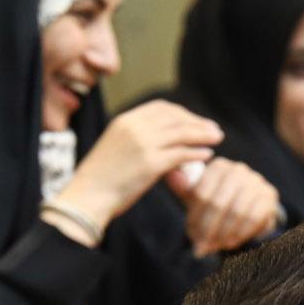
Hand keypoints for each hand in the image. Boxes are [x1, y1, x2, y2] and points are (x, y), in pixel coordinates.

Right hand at [51, 100, 223, 235]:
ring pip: (182, 133)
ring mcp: (143, 144)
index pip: (161, 108)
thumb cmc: (100, 180)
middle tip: (214, 130)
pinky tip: (206, 155)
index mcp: (125, 121)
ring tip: (217, 139)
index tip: (195, 121)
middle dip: (198, 122)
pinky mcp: (150, 164)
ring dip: (203, 135)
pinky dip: (196, 153)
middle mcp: (135, 127)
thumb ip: (136, 141)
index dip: (182, 113)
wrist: (87, 197)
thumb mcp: (116, 149)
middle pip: (175, 118)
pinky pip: (180, 154)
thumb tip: (163, 145)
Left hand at [168, 156, 279, 255]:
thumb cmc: (219, 202)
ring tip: (216, 246)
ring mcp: (256, 181)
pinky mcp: (269, 195)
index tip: (191, 236)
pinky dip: (240, 233)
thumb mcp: (198, 196)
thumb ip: (184, 188)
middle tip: (201, 247)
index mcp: (219, 166)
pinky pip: (253, 218)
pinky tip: (232, 243)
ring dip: (224, 233)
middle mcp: (238, 169)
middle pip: (218, 203)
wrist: (250, 209)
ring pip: (236, 212)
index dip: (195, 218)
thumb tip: (171, 176)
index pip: (202, 194)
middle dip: (208, 229)